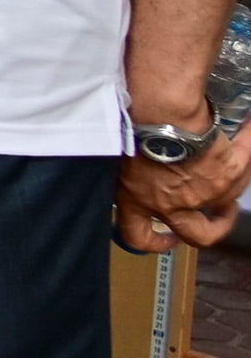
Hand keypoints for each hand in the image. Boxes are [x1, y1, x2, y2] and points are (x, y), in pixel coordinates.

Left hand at [118, 123, 250, 249]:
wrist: (159, 115)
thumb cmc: (130, 128)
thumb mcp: (119, 156)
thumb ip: (130, 171)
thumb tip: (139, 168)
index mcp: (139, 201)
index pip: (139, 236)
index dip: (155, 242)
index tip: (168, 238)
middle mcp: (173, 205)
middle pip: (198, 234)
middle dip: (214, 228)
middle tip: (221, 215)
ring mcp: (205, 193)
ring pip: (226, 197)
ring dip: (228, 181)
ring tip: (225, 156)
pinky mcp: (228, 174)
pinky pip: (244, 157)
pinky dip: (247, 142)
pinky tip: (247, 128)